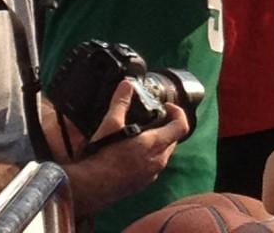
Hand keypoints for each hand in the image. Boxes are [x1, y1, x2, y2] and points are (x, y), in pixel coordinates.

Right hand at [63, 79, 189, 215]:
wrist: (91, 187)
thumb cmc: (102, 157)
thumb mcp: (111, 124)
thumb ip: (120, 102)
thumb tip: (126, 85)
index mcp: (155, 144)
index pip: (182, 126)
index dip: (178, 112)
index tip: (167, 106)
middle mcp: (158, 160)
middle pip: (174, 138)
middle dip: (168, 125)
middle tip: (154, 117)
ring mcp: (151, 174)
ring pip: (165, 153)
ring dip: (159, 141)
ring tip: (142, 133)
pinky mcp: (143, 183)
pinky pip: (154, 165)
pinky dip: (150, 155)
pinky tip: (133, 151)